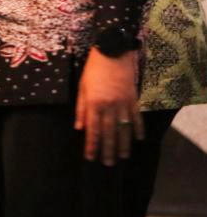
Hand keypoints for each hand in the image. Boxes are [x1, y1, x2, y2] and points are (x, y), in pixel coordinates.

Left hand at [74, 48, 143, 165]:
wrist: (113, 52)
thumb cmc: (93, 69)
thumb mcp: (82, 87)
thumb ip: (81, 109)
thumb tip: (78, 127)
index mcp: (93, 103)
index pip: (92, 129)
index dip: (91, 145)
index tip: (90, 157)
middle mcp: (109, 106)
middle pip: (108, 132)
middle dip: (108, 149)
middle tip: (108, 164)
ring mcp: (123, 103)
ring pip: (124, 128)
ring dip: (123, 144)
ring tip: (123, 157)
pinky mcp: (134, 99)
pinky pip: (136, 118)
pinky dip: (137, 129)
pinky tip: (138, 140)